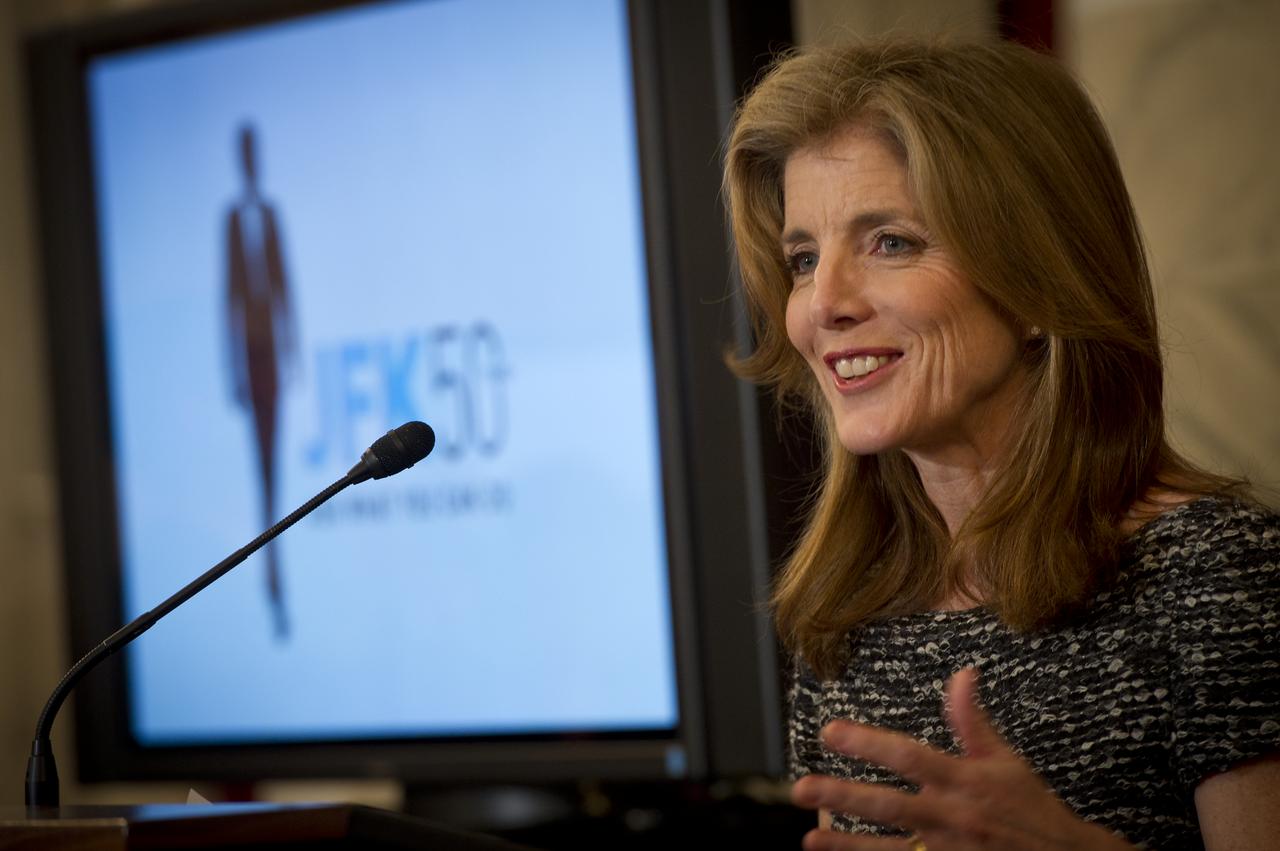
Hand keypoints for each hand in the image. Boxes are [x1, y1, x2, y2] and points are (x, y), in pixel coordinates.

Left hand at [790, 668, 1132, 849]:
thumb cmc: (1031, 808)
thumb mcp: (1005, 760)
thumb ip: (972, 720)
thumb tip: (961, 674)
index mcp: (962, 781)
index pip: (908, 756)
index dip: (868, 743)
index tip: (831, 731)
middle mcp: (950, 817)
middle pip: (888, 806)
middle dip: (842, 797)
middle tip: (801, 788)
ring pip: (889, 849)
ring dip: (847, 847)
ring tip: (809, 840)